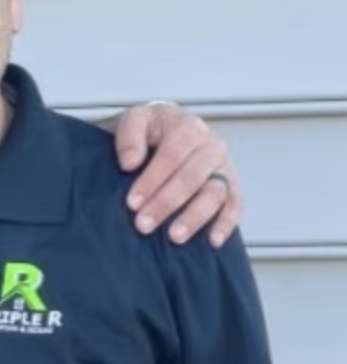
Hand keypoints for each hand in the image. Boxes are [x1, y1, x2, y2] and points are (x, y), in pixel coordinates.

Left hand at [113, 102, 240, 247]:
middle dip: (166, 202)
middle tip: (143, 225)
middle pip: (192, 176)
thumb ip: (129, 136)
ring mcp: (223, 167)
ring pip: (216, 193)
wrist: (160, 134)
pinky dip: (226, 223)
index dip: (152, 179)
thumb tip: (130, 162)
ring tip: (174, 237)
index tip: (132, 202)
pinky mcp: (229, 186)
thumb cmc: (145, 131)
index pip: (172, 154)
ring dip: (195, 216)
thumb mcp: (132, 121)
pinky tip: (213, 242)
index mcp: (187, 126)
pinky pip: (235, 205)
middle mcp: (211, 145)